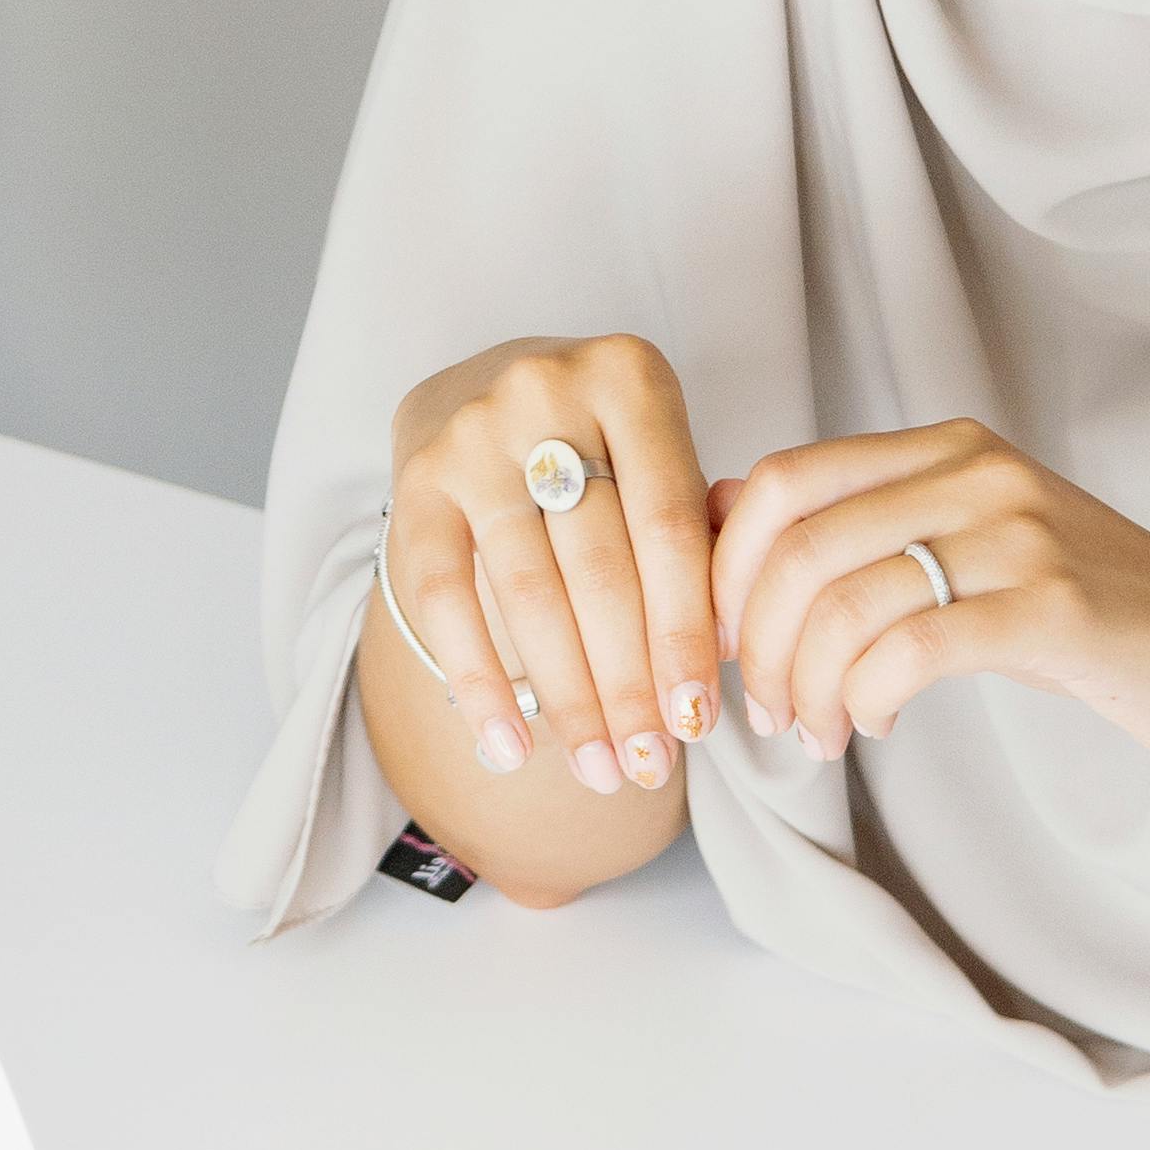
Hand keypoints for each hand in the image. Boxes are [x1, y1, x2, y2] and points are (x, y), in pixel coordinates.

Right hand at [379, 335, 722, 801]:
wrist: (477, 388)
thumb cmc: (599, 446)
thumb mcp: (659, 461)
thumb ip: (702, 541)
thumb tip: (734, 657)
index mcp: (630, 377)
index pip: (671, 528)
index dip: (686, 632)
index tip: (699, 720)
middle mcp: (547, 390)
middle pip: (600, 568)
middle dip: (629, 684)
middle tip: (649, 765)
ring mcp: (472, 433)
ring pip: (529, 592)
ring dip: (568, 698)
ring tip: (599, 772)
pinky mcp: (415, 477)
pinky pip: (444, 597)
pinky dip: (481, 682)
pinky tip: (511, 746)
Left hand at [710, 418, 1149, 784]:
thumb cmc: (1094, 621)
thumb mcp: (972, 553)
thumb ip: (862, 529)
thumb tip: (717, 513)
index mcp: (951, 448)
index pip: (784, 482)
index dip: (726, 569)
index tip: (720, 645)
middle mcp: (981, 472)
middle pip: (799, 545)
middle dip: (753, 643)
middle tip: (765, 712)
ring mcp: (1022, 534)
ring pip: (844, 603)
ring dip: (805, 687)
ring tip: (820, 734)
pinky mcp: (1056, 609)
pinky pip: (908, 652)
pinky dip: (866, 700)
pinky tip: (879, 727)